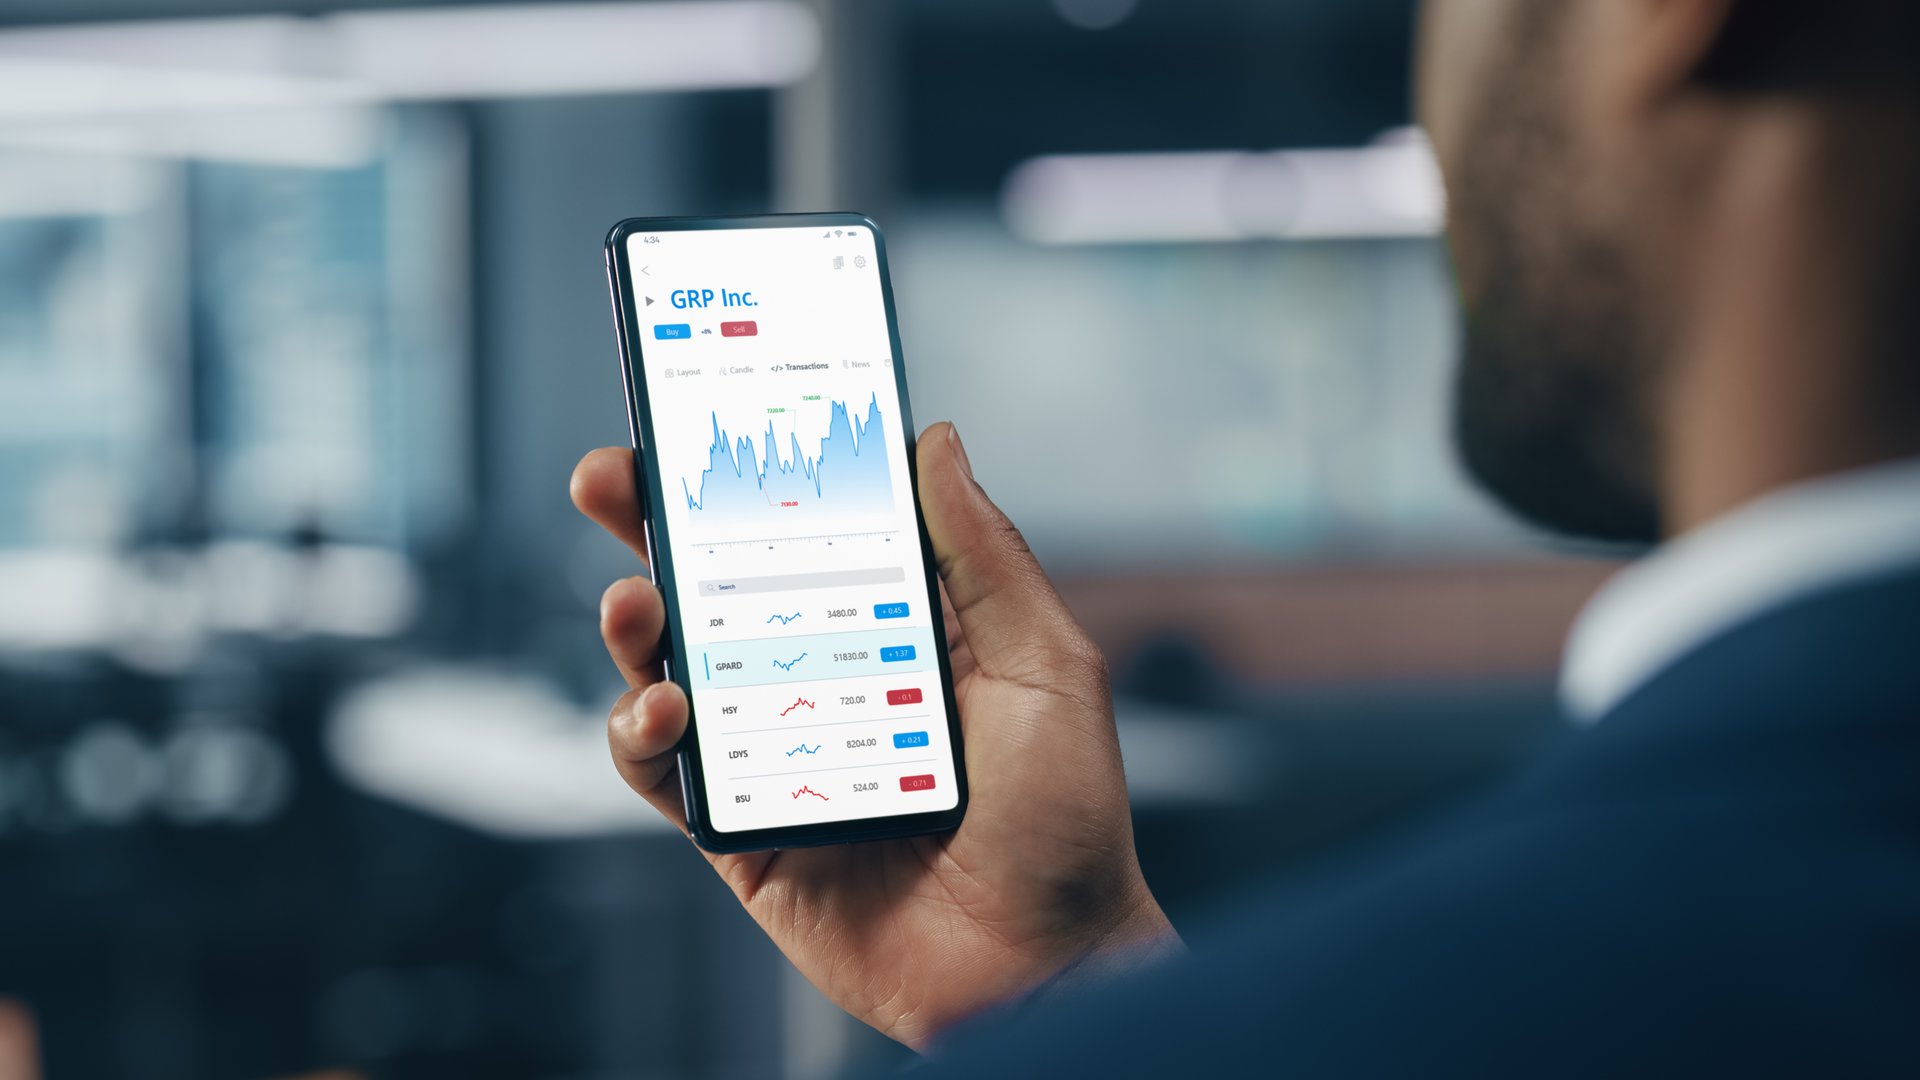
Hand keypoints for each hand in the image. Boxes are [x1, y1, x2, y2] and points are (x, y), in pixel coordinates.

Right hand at [571, 422, 1176, 1049]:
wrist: (1044, 969)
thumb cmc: (1066, 822)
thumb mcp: (1046, 664)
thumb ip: (983, 555)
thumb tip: (935, 440)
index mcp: (898, 630)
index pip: (809, 532)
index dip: (754, 473)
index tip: (706, 414)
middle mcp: (828, 681)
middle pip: (721, 587)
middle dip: (655, 526)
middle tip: (610, 480)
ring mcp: (778, 754)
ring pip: (674, 670)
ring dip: (636, 625)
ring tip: (634, 602)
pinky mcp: (740, 833)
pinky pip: (664, 774)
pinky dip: (641, 733)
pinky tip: (663, 710)